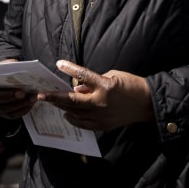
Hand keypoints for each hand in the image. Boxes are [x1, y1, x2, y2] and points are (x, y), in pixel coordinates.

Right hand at [0, 59, 36, 118]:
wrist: (3, 76)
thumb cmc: (4, 70)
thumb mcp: (5, 65)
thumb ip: (10, 66)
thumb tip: (21, 68)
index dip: (7, 95)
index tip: (21, 92)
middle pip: (3, 107)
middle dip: (19, 102)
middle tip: (32, 96)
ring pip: (10, 113)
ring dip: (24, 106)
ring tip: (34, 98)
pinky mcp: (6, 113)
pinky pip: (15, 115)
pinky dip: (25, 109)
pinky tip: (32, 102)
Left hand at [37, 60, 153, 130]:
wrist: (147, 103)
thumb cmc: (131, 85)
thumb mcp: (112, 77)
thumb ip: (93, 83)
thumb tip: (77, 89)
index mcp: (105, 86)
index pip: (83, 75)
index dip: (70, 68)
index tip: (58, 63)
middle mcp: (101, 103)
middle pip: (72, 101)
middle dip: (55, 98)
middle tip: (41, 95)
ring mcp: (102, 116)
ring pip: (75, 114)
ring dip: (62, 108)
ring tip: (52, 103)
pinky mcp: (103, 126)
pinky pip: (83, 124)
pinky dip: (74, 118)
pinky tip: (67, 114)